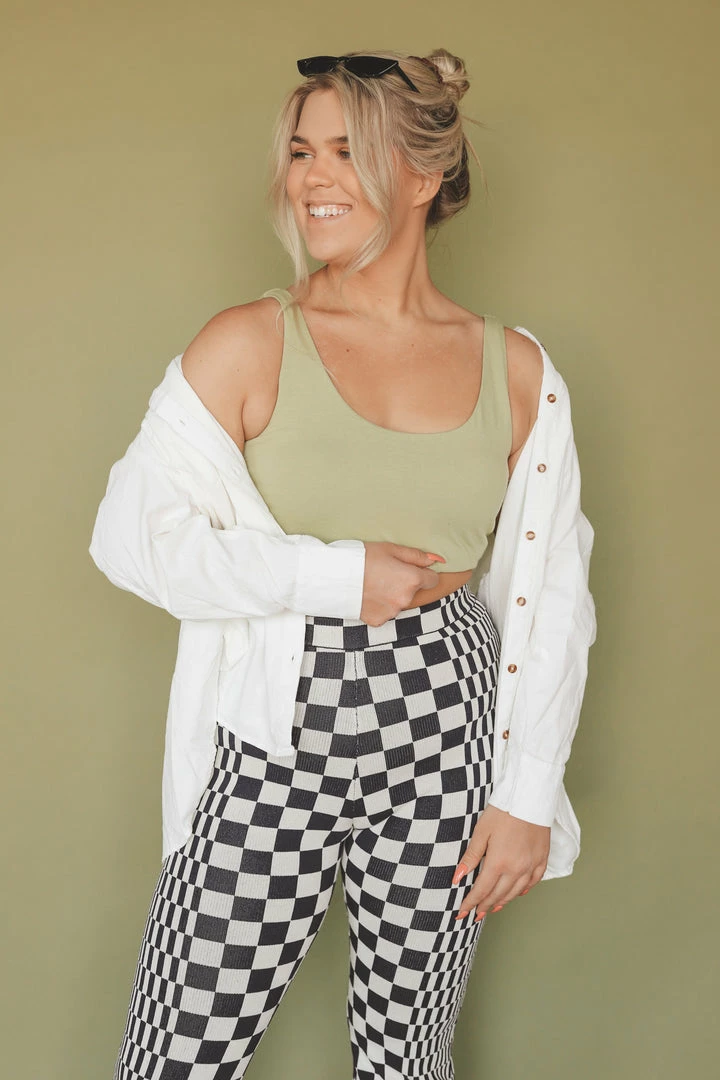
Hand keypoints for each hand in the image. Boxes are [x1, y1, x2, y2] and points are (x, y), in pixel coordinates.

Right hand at [360, 542, 445, 625]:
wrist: (335, 576)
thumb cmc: (362, 557)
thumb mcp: (390, 549)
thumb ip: (416, 555)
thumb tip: (436, 560)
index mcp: (412, 579)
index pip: (432, 580)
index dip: (422, 573)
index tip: (409, 570)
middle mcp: (406, 598)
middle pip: (414, 592)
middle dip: (405, 584)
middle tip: (385, 574)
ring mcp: (392, 612)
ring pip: (399, 603)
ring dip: (392, 596)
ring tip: (374, 584)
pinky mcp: (379, 620)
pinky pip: (385, 612)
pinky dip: (380, 606)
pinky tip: (368, 595)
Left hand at [451, 804, 549, 920]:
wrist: (530, 798)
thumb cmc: (504, 812)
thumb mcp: (481, 832)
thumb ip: (471, 857)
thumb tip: (457, 878)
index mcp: (498, 863)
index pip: (481, 891)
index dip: (470, 903)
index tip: (461, 913)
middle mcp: (516, 870)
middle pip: (497, 895)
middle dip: (484, 906)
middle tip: (474, 914)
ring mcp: (531, 866)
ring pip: (515, 892)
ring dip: (502, 902)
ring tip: (492, 908)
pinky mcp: (542, 860)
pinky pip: (532, 883)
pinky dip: (522, 891)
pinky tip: (516, 894)